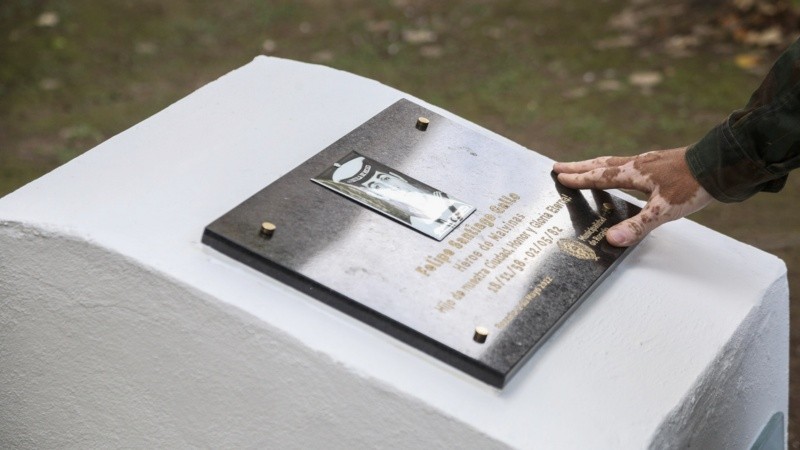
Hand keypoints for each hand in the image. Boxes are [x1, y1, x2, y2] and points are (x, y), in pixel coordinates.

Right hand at [552, 147, 713, 246]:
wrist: (721, 165)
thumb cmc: (692, 187)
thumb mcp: (663, 211)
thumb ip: (637, 226)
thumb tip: (610, 239)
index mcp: (634, 173)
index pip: (599, 176)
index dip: (579, 177)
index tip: (560, 175)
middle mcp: (638, 164)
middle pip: (602, 164)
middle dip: (580, 167)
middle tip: (559, 166)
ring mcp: (650, 162)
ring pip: (615, 162)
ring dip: (596, 165)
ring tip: (584, 167)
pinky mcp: (661, 164)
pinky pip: (629, 164)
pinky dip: (616, 167)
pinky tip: (624, 172)